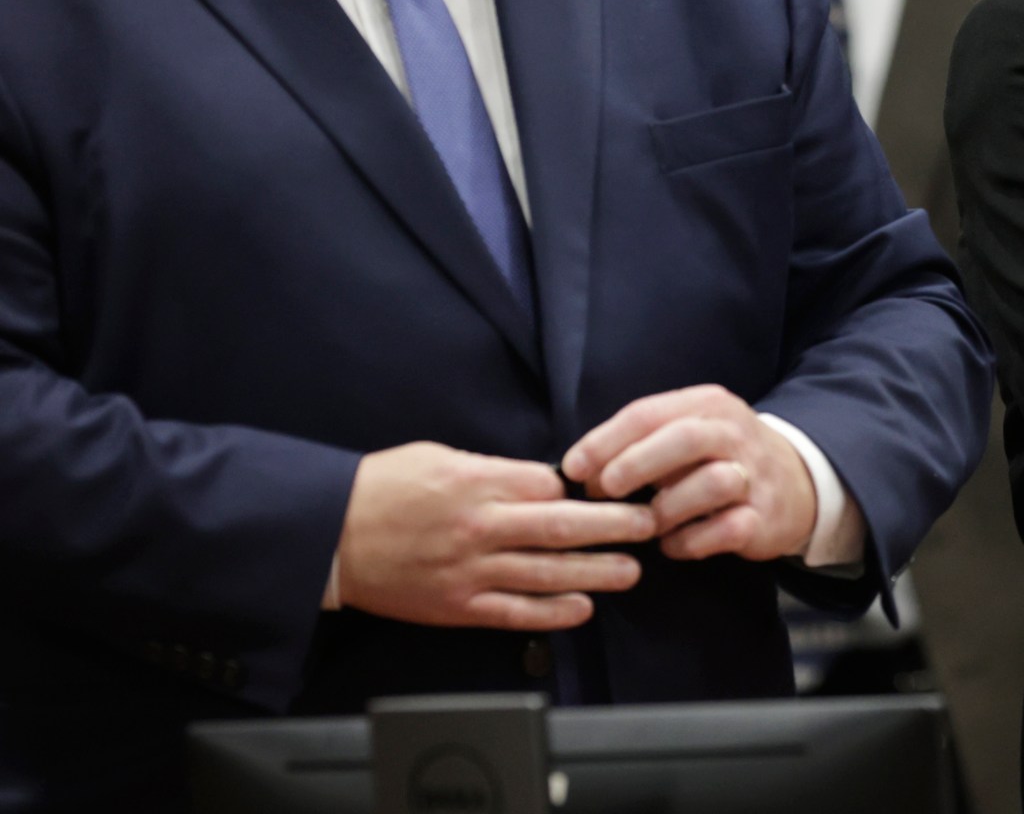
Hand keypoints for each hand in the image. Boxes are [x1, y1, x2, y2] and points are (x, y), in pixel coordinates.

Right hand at [336, 442, 653, 630]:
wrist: (326, 537)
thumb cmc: (380, 489)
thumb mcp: (437, 456)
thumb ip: (491, 467)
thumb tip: (540, 478)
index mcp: (475, 483)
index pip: (549, 485)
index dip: (585, 487)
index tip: (611, 488)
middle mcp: (479, 527)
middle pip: (562, 526)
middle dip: (615, 525)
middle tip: (650, 523)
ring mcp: (470, 571)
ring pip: (548, 573)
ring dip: (598, 572)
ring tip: (634, 570)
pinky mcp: (457, 606)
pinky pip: (516, 613)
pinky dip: (554, 612)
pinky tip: (584, 607)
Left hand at [563, 385, 824, 562]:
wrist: (798, 482)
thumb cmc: (719, 457)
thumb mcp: (686, 431)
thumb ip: (639, 442)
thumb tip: (577, 470)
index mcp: (708, 405)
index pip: (649, 413)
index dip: (604, 441)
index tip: (573, 469)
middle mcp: (735, 433)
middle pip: (685, 438)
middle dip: (636, 464)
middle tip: (604, 490)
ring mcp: (755, 475)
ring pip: (710, 483)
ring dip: (667, 508)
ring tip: (648, 523)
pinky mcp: (765, 517)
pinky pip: (726, 529)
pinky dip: (690, 542)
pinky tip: (674, 544)